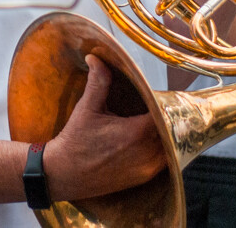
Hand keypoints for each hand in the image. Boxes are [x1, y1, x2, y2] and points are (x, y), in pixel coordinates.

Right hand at [40, 55, 165, 201]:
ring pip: (171, 146)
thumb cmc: (75, 141)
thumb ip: (98, 81)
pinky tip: (152, 139)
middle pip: (171, 130)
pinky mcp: (143, 178)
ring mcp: (147, 168)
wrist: (64, 174)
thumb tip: (96, 58)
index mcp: (136, 132)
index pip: (165, 113)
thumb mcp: (87, 108)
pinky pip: (164, 161)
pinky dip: (161, 149)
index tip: (157, 95)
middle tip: (158, 105)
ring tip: (157, 121)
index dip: (163, 103)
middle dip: (167, 117)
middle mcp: (147, 152)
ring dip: (166, 134)